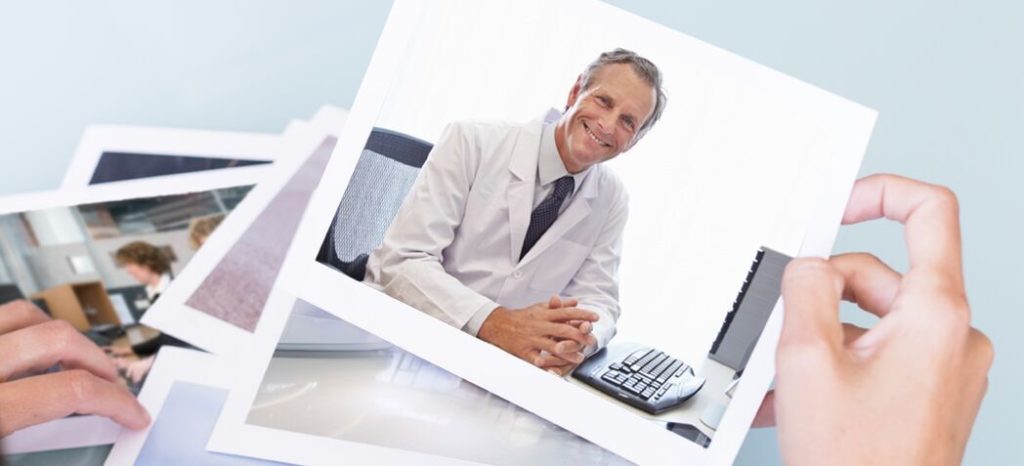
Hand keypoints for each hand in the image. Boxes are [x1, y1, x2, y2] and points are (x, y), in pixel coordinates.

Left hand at [0, 300, 150, 436]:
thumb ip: (33, 440)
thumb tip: (77, 429)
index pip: (72, 390)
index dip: (115, 401)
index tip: (131, 412)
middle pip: (60, 341)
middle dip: (98, 362)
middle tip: (109, 384)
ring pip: (29, 314)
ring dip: (64, 336)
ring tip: (75, 358)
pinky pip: (3, 314)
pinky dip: (28, 325)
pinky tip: (32, 347)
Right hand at [478, 296, 598, 373]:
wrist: (498, 324)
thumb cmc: (522, 317)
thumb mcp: (540, 307)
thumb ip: (559, 306)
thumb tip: (576, 302)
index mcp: (545, 314)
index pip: (567, 312)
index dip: (582, 314)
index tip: (596, 317)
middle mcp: (540, 325)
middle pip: (562, 329)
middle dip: (579, 335)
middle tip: (592, 341)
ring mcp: (532, 339)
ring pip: (552, 346)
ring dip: (567, 353)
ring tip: (579, 358)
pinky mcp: (524, 351)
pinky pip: (536, 359)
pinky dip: (545, 364)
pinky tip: (555, 369)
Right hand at [753, 175, 991, 464]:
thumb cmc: (858, 461)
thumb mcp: (807, 360)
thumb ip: (804, 289)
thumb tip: (810, 264)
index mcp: (936, 315)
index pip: (928, 213)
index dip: (879, 194)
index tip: (839, 205)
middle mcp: (954, 336)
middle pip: (881, 276)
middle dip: (824, 296)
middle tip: (785, 331)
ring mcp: (948, 367)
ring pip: (874, 319)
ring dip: (823, 339)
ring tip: (785, 379)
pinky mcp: (934, 391)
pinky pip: (881, 354)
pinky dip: (839, 365)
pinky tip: (798, 396)